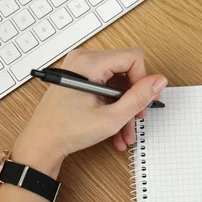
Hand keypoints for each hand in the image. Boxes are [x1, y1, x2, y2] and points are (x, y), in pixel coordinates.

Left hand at [13, 48, 166, 176]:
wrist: (42, 144)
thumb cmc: (66, 131)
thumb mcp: (111, 117)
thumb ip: (139, 98)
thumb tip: (159, 81)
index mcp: (89, 63)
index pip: (133, 57)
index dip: (143, 80)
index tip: (142, 102)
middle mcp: (84, 60)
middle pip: (126, 72)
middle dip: (134, 100)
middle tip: (137, 120)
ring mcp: (80, 69)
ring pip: (117, 84)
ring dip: (124, 109)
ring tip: (125, 133)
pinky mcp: (80, 79)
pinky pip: (106, 89)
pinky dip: (113, 107)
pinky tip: (115, 130)